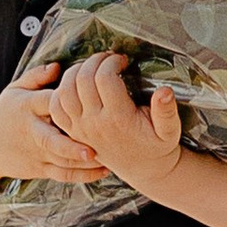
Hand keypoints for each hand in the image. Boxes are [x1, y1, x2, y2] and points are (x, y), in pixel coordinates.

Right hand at [0, 61, 104, 186]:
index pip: (48, 103)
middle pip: (50, 141)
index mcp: (28, 107)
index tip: (88, 99)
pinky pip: (62, 175)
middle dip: (70, 147)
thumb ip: (37, 76)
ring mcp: (36, 152)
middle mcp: (32, 131)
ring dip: (83, 164)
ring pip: (60, 161)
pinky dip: (82, 176)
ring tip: (107, 160)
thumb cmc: (5, 113)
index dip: (66, 102)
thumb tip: (58, 67)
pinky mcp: (39, 169)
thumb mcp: (15, 89)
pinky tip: (101, 172)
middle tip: (92, 151)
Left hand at [52, 50, 185, 194]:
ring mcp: (80, 128)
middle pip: (83, 79)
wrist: (142, 168)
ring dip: (76, 72)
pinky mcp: (72, 132)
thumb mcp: (170, 131)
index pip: (105, 78)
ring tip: (92, 67)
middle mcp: (95, 123)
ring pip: (65, 91)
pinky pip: (56, 107)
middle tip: (108, 58)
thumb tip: (165, 91)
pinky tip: (77, 83)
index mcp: (118, 119)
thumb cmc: (156, 146)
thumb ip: (167, 111)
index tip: (122, 60)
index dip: (112, 62)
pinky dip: (61, 90)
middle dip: (95, 61)